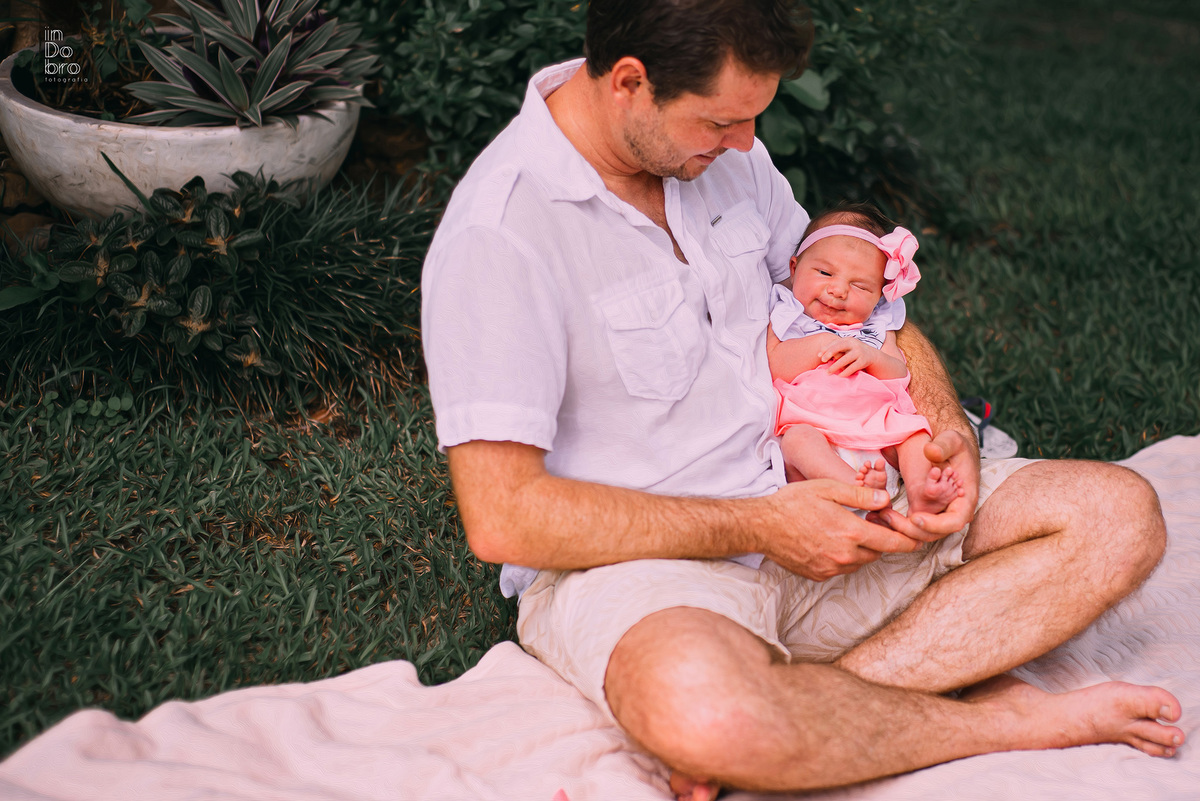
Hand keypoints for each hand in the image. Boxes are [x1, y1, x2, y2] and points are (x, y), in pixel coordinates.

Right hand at [756, 479, 923, 580]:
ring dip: (860, 549)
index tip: (915, 538)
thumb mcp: (828, 488)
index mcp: (850, 532)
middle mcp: (844, 555)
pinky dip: (842, 557)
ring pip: (859, 562)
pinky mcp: (818, 575)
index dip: (908, 541)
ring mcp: (830, 568)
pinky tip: (828, 540)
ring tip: (845, 530)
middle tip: (868, 522)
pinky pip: (841, 568)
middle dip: (878, 539)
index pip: (892, 543)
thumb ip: (860, 495)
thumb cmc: (792, 503)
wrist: (761, 526)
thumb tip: (886, 500)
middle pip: (877, 553)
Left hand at [819, 338, 875, 376]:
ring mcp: (860, 352)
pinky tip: (839, 376)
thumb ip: (837, 349)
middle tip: (822, 361)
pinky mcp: (864, 361)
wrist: (873, 356)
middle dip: (829, 353)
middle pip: (839, 347)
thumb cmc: (855, 353)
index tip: (819, 355)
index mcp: (848, 340)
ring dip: (835, 366)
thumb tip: (821, 355)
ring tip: (828, 372)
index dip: (826, 348)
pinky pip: (853, 367)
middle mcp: (854, 344)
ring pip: (845, 359)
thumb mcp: (848, 348)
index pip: (835, 343)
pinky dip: (845, 372)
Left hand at [876, 430, 980, 540]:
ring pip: (920, 534)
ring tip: (876, 515)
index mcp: (965, 499)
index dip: (935, 524)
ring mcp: (939, 516)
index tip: (915, 517)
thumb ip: (944, 446)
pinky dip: (896, 525)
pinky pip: (912, 526)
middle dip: (909, 529)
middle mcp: (953, 512)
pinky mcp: (926, 514)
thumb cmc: (954, 445)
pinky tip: (876, 515)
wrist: (948, 449)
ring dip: (898, 529)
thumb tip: (931, 453)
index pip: (954, 522)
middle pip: (933, 534)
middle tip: (885, 516)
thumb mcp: (952, 440)